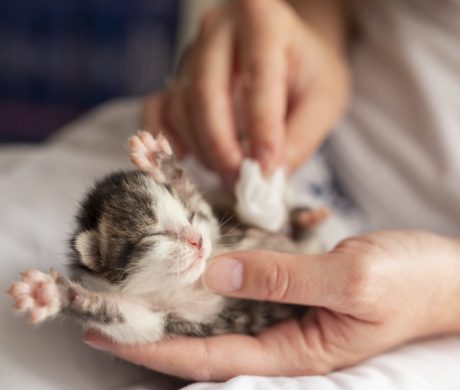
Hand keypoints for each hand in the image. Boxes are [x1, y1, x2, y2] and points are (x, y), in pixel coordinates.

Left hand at [84, 230, 459, 379]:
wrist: (449, 274)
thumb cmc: (412, 283)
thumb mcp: (351, 279)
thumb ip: (284, 277)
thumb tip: (216, 271)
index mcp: (294, 349)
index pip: (207, 357)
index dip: (154, 349)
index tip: (107, 336)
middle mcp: (281, 331)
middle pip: (205, 334)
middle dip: (154, 323)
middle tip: (104, 308)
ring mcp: (286, 305)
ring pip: (221, 302)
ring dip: (180, 289)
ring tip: (134, 277)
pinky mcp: (293, 281)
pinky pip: (246, 274)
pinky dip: (217, 263)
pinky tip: (193, 248)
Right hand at [142, 0, 349, 183]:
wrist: (286, 52)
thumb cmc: (307, 72)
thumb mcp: (324, 100)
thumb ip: (301, 138)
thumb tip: (271, 177)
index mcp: (264, 20)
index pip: (257, 78)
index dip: (261, 129)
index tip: (266, 169)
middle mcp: (219, 28)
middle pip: (206, 92)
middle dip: (222, 146)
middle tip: (240, 180)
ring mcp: (192, 52)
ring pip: (181, 106)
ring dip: (202, 149)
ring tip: (229, 171)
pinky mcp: (176, 76)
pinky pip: (157, 110)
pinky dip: (166, 139)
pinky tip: (184, 158)